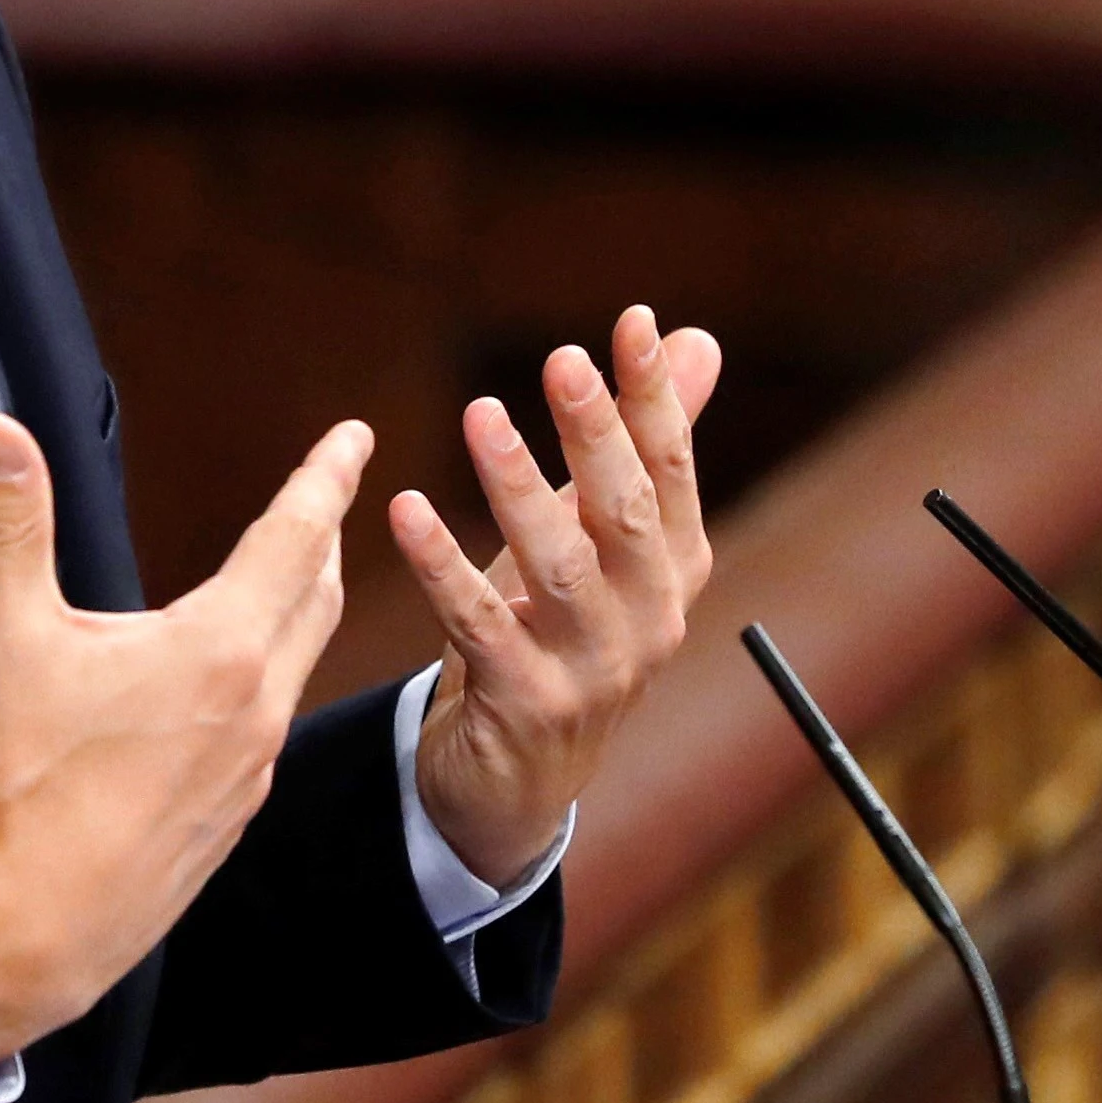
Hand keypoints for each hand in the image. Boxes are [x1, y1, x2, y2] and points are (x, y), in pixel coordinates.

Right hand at [0, 412, 365, 1062]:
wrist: (24, 931)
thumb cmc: (18, 788)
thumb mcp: (6, 636)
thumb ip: (11, 523)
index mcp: (220, 650)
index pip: (293, 536)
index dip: (324, 476)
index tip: (355, 435)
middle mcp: (257, 708)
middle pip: (314, 599)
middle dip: (322, 539)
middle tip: (328, 499)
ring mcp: (250, 771)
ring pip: (295, 668)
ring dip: (297, 613)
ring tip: (285, 583)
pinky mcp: (229, 821)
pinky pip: (265, 731)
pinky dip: (264, 684)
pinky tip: (227, 695)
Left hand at [390, 305, 721, 887]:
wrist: (521, 780)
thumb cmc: (561, 630)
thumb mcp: (603, 538)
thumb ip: (647, 443)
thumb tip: (696, 340)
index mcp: (676, 570)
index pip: (671, 470)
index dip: (654, 397)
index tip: (633, 322)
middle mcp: (651, 620)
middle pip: (623, 514)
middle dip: (595, 432)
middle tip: (562, 359)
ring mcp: (593, 670)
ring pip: (556, 566)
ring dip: (516, 487)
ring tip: (479, 414)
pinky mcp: (526, 707)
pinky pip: (479, 624)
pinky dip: (440, 564)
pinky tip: (405, 509)